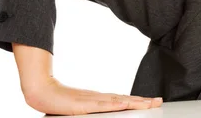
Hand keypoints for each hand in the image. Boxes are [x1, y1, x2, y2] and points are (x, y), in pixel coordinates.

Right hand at [23, 76, 162, 114]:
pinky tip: (124, 103)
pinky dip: (114, 104)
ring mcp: (91, 100)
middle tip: (159, 101)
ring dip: (134, 102)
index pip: (124, 100)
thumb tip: (108, 109)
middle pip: (125, 99)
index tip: (154, 101)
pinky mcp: (82, 105)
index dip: (139, 101)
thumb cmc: (60, 101)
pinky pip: (100, 105)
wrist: (42, 92)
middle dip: (143, 101)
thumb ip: (94, 108)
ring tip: (148, 103)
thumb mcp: (81, 107)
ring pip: (117, 101)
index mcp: (100, 99)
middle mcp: (99, 98)